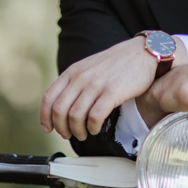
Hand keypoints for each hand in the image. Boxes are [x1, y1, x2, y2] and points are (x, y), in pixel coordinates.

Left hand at [40, 37, 187, 140]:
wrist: (142, 53)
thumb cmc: (117, 63)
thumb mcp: (89, 67)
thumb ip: (75, 82)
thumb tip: (63, 106)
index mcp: (73, 72)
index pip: (49, 97)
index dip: (45, 117)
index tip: (48, 128)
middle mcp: (81, 77)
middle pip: (60, 110)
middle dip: (61, 128)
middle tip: (68, 135)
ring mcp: (96, 84)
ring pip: (75, 116)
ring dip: (77, 131)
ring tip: (84, 134)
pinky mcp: (112, 92)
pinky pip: (95, 116)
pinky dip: (92, 127)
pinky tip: (96, 128)